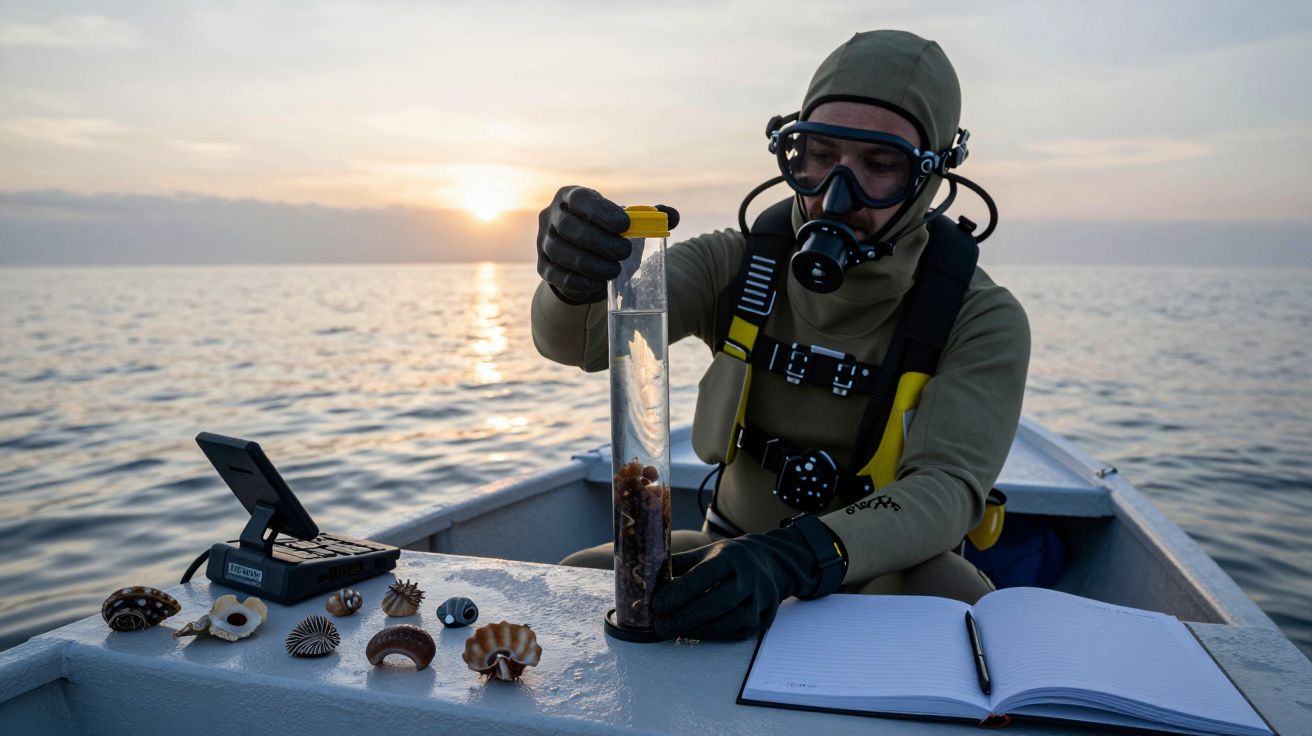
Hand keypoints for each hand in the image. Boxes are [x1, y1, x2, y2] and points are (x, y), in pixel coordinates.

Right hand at [536, 186, 679, 304]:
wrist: (584, 261)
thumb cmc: (606, 233)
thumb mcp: (624, 223)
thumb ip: (649, 218)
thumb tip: (672, 216)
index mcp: (571, 196)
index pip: (580, 199)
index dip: (601, 212)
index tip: (625, 224)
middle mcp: (551, 216)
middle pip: (569, 227)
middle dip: (599, 241)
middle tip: (624, 251)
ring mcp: (543, 242)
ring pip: (562, 252)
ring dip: (591, 263)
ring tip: (615, 270)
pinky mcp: (543, 266)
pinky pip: (557, 275)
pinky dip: (579, 280)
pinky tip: (598, 283)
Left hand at [651, 526, 819, 641]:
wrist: (769, 563)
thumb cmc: (728, 559)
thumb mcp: (705, 553)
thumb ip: (678, 565)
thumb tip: (646, 578)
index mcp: (731, 556)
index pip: (704, 574)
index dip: (679, 591)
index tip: (656, 605)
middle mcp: (750, 576)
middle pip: (719, 600)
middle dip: (686, 616)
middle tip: (661, 627)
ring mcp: (760, 598)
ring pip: (732, 619)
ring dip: (701, 629)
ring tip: (676, 632)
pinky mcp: (764, 617)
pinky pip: (738, 632)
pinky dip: (716, 635)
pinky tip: (696, 634)